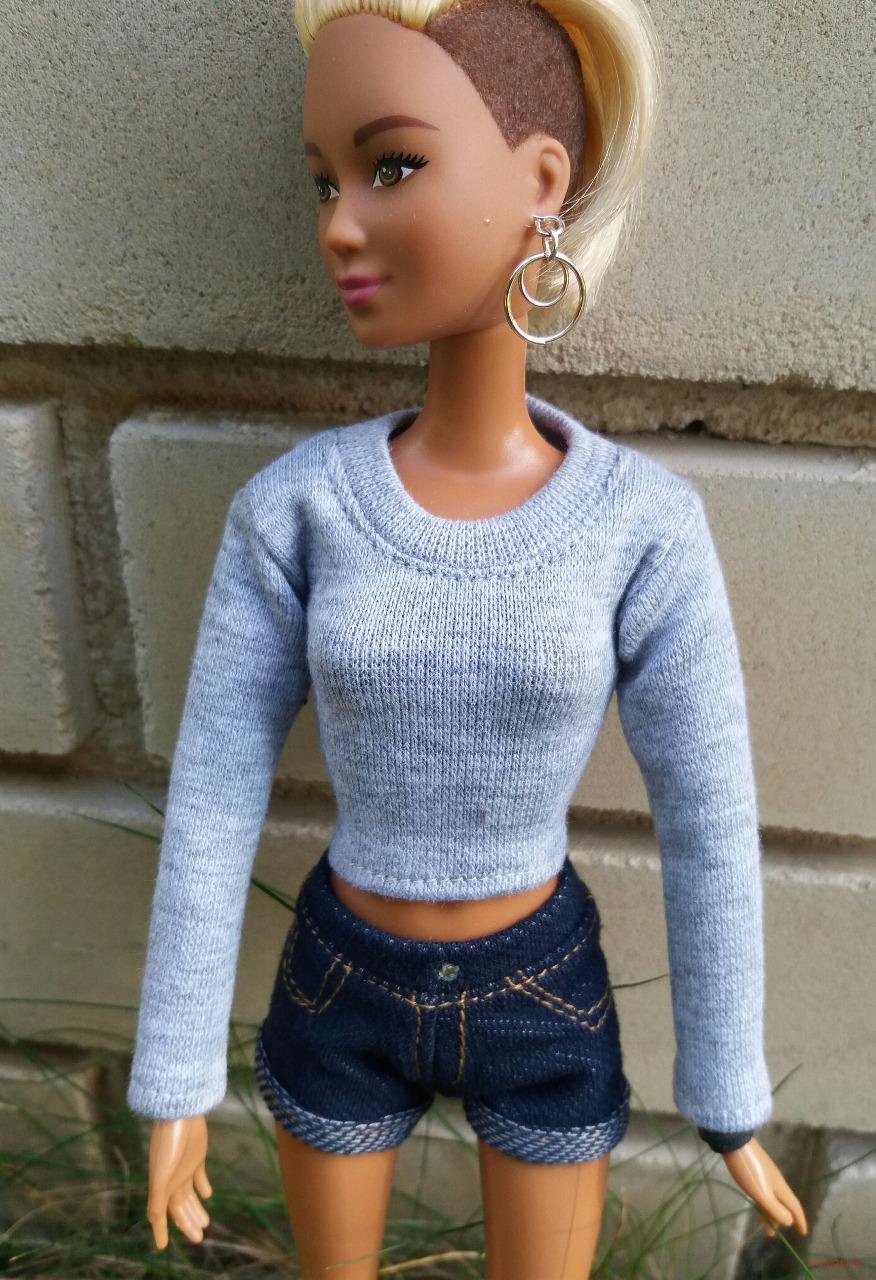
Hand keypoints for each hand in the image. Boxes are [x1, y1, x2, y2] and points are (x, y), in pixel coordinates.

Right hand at [146, 1114, 212, 1248]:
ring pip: (190, 1195)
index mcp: (162, 1186)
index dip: (161, 1231)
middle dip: (187, 1223)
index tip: (162, 1247)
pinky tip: (208, 1194)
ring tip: (205, 1223)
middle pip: (179, 1208)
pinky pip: (200, 1176)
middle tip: (199, 1238)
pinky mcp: (196, 1155)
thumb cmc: (167, 1143)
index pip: (162, 1214)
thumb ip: (156, 1199)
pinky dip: (203, 1186)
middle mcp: (172, 1179)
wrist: (179, 1113)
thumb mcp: (160, 1175)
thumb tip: (153, 1222)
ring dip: (196, 1209)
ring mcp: (184, 1167)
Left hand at [722, 1136, 807, 1237]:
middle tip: (773, 1235)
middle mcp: (776, 1181)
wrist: (734, 1140)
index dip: (800, 1220)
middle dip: (780, 1220)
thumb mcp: (761, 1193)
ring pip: (771, 1198)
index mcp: (780, 1188)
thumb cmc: (748, 1169)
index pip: (794, 1207)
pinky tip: (757, 1203)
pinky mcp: (755, 1170)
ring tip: (764, 1228)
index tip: (803, 1233)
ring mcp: (765, 1175)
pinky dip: (763, 1202)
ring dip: (769, 1213)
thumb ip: (775, 1208)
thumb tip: (789, 1221)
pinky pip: (763, 1191)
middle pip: (782, 1204)